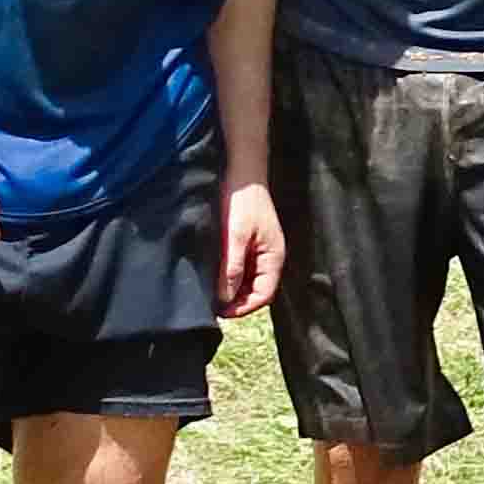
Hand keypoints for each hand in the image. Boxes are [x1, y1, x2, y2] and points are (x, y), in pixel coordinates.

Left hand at [216, 177, 285, 319]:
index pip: (264, 294)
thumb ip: (233, 267)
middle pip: (258, 290)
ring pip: (249, 280)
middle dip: (237, 301)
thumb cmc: (242, 201)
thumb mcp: (235, 236)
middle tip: (211, 306)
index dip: (244, 307)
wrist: (241, 171)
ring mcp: (260, 249)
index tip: (220, 312)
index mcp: (273, 256)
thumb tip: (226, 297)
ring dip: (233, 289)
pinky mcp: (250, 242)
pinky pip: (243, 267)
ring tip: (210, 293)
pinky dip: (231, 276)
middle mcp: (270, 256)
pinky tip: (214, 275)